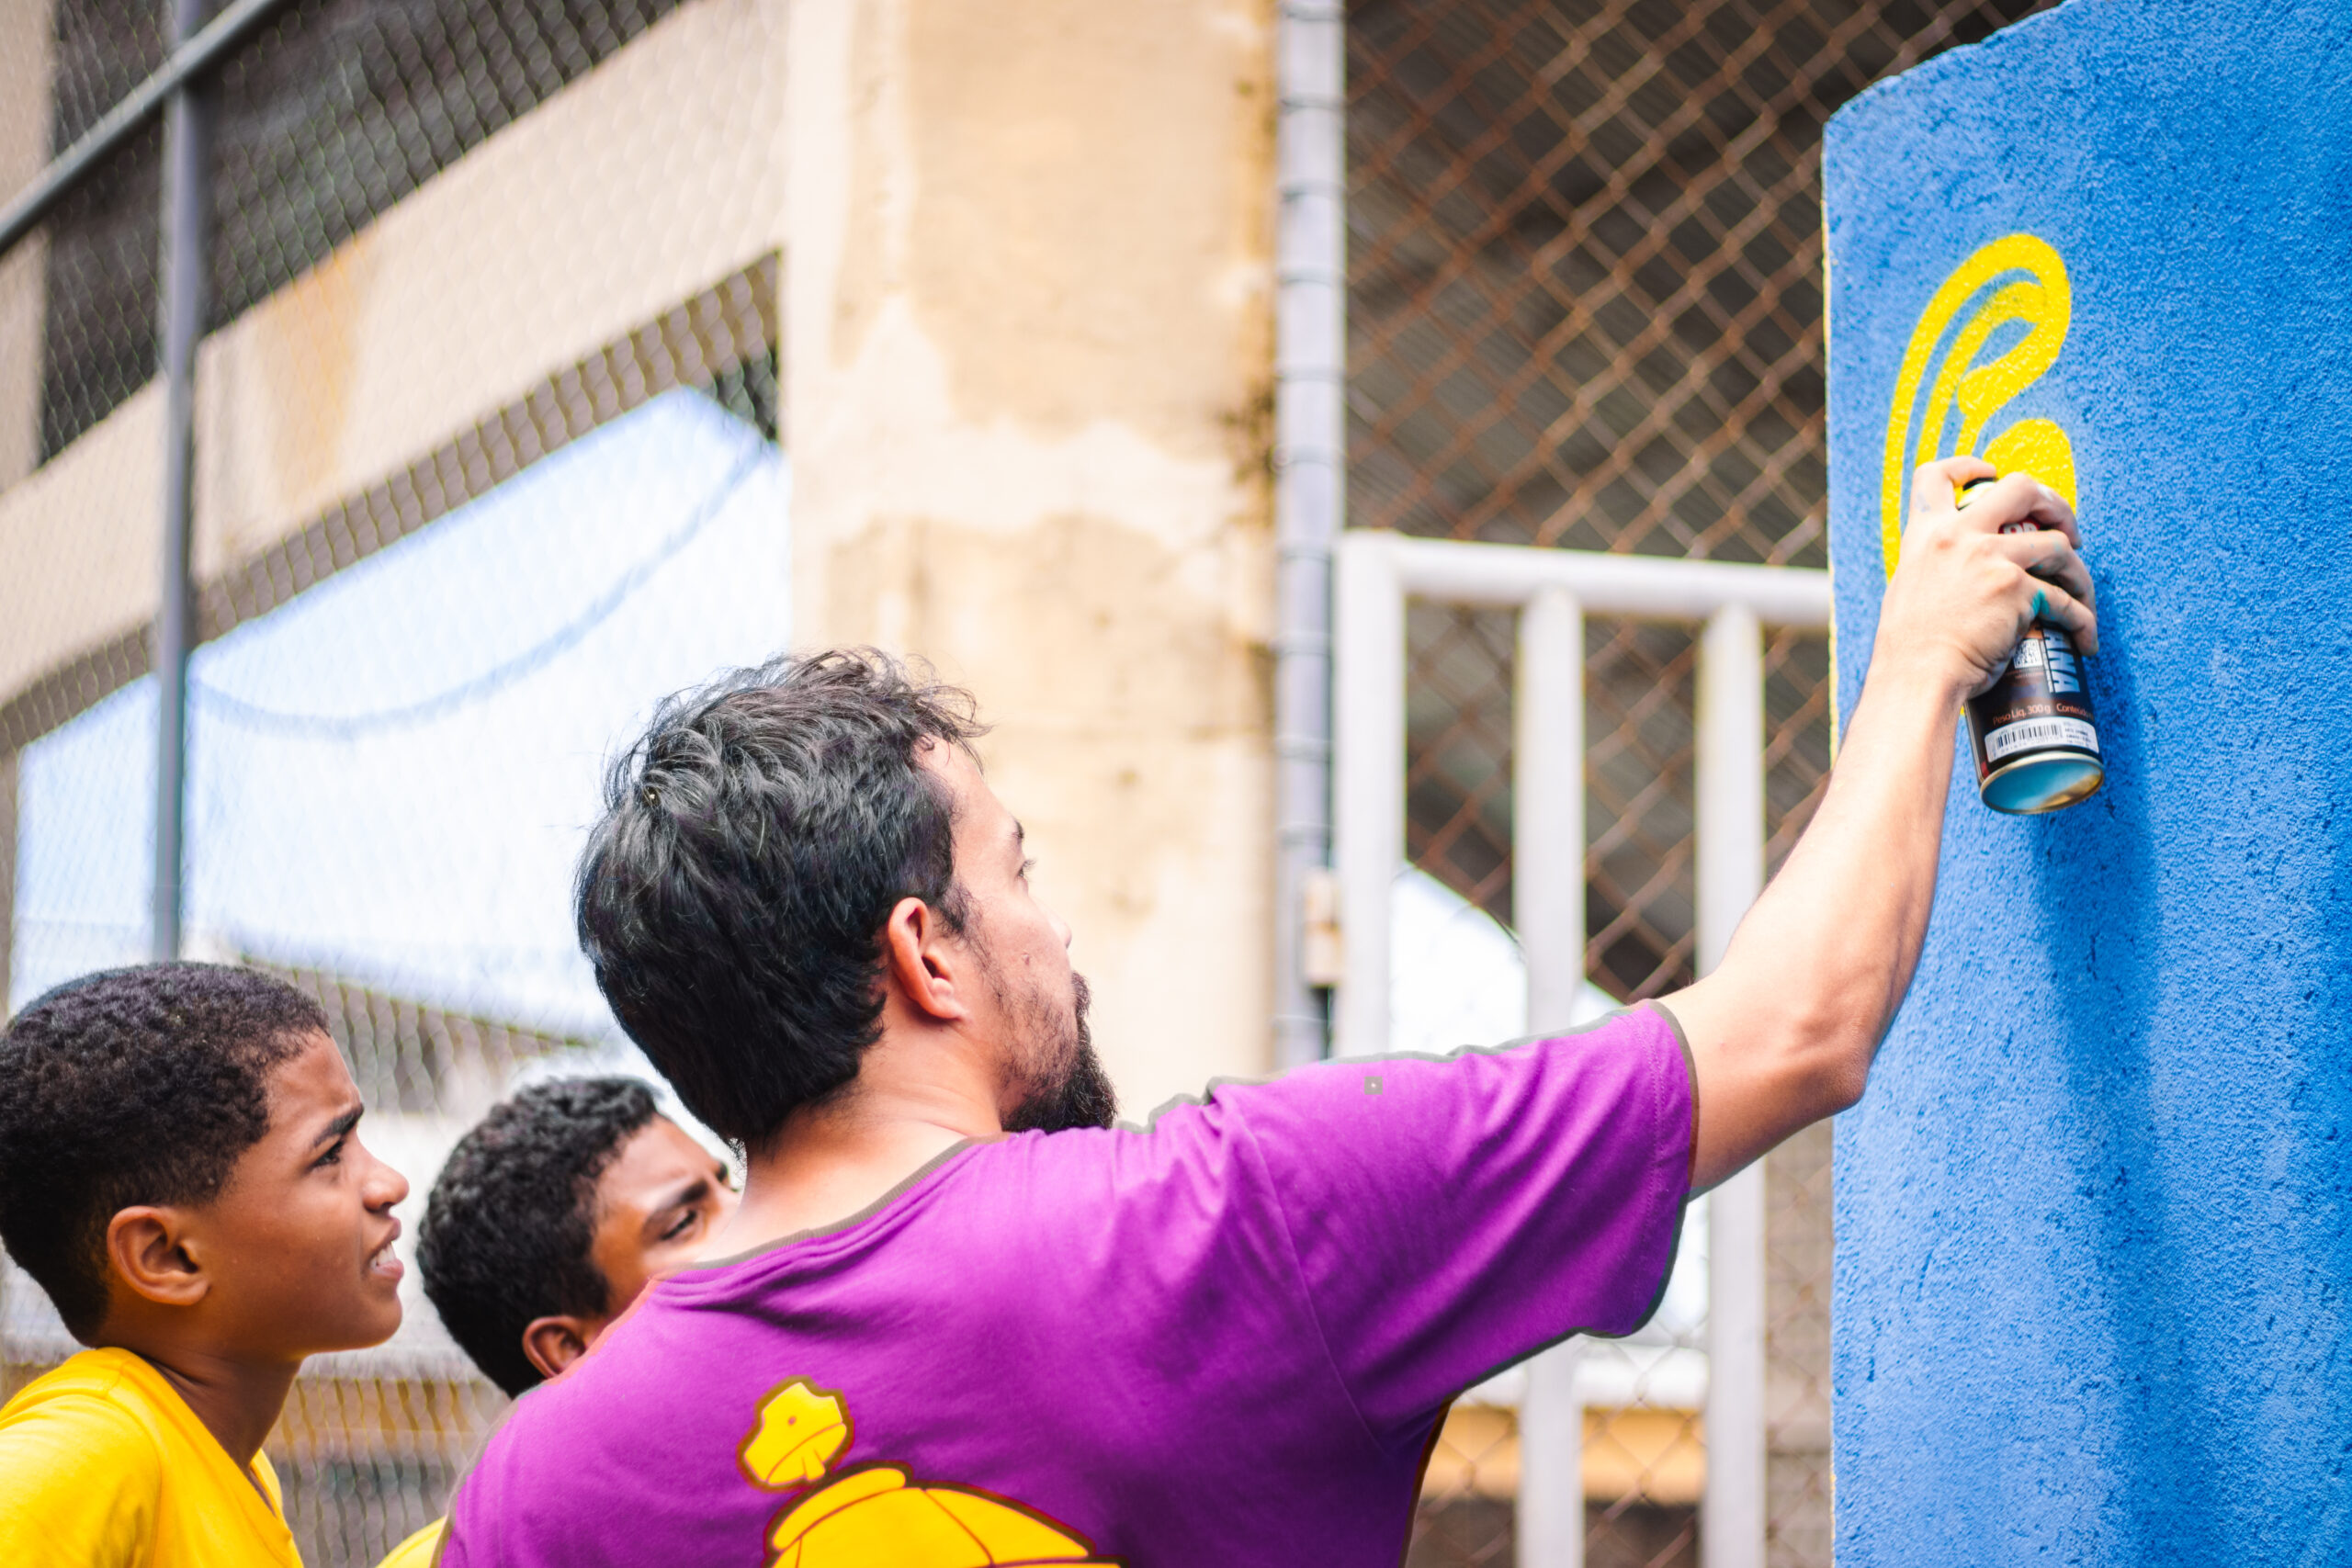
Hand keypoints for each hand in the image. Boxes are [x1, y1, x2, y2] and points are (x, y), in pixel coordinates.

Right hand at [1874, 456, 2098, 698]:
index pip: (1936, 477)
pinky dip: (2081, 620)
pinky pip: (2064, 600)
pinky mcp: (2017, 589)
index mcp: (1926, 534)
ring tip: (2081, 592)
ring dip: (2078, 570)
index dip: (1968, 466)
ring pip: (2057, 544)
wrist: (1916, 677)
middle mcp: (1958, 535)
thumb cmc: (1910, 649)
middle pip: (2020, 488)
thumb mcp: (1910, 590)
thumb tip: (1963, 579)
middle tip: (2065, 529)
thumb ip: (1937, 570)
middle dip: (2054, 504)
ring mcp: (1990, 558)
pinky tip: (2084, 638)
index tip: (1990, 473)